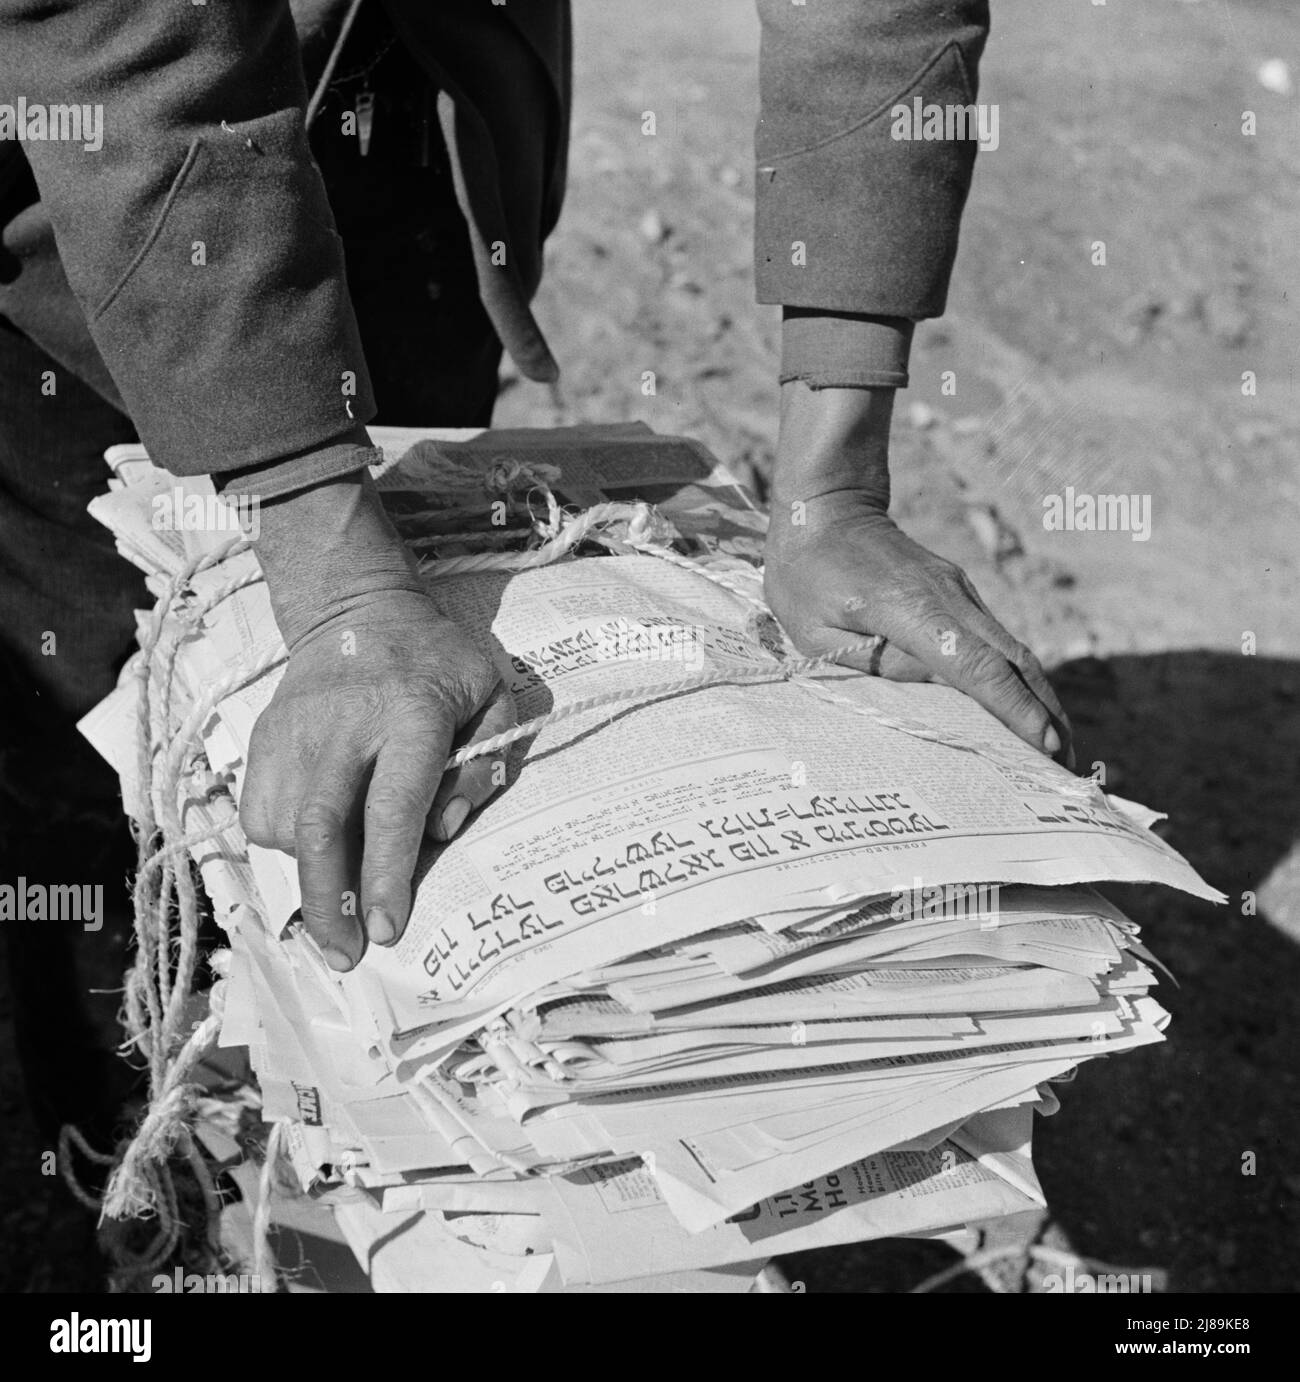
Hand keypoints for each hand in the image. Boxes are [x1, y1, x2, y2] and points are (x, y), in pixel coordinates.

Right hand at [237, 463, 512, 970]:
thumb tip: (444, 830)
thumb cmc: (438, 662)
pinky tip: (314, 848)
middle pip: (323, 827)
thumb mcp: (491, 695)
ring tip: (339, 899)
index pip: (395, 804)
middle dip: (329, 903)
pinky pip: (258, 813)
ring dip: (311, 877)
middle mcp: (346, 724)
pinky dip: (283, 847)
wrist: (354, 610)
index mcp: (414, 712)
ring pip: (287, 828)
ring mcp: (295, 731)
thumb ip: (485, 762)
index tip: (388, 930)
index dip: (389, 873)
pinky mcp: (262, 738)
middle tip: (344, 955)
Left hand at [765, 381, 1071, 763]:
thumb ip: (872, 663)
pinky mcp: (959, 594)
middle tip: (1068, 767)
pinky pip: (996, 642)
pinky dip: (1019, 678)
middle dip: (1046, 714)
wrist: (825, 506)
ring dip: (1041, 698)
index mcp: (910, 610)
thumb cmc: (806, 573)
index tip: (1046, 743)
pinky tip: (1027, 710)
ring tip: (1059, 749)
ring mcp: (959, 593)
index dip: (1012, 708)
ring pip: (1013, 650)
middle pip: (1013, 661)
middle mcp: (948, 598)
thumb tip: (931, 684)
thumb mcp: (815, 631)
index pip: (974, 665)